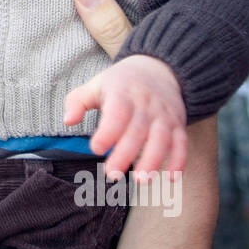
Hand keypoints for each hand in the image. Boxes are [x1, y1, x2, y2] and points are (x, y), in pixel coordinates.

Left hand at [67, 0, 196, 178]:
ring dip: (153, 160)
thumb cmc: (119, 84)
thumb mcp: (95, 85)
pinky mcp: (178, 124)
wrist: (158, 68)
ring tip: (142, 180)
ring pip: (162, 138)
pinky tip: (171, 179)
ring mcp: (164, 115)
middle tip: (112, 174)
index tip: (95, 148)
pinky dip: (179, 161)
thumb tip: (67, 121)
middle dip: (125, 154)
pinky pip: (182, 143)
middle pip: (137, 130)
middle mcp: (146, 105)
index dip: (108, 131)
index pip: (117, 113)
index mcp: (122, 94)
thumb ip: (77, 102)